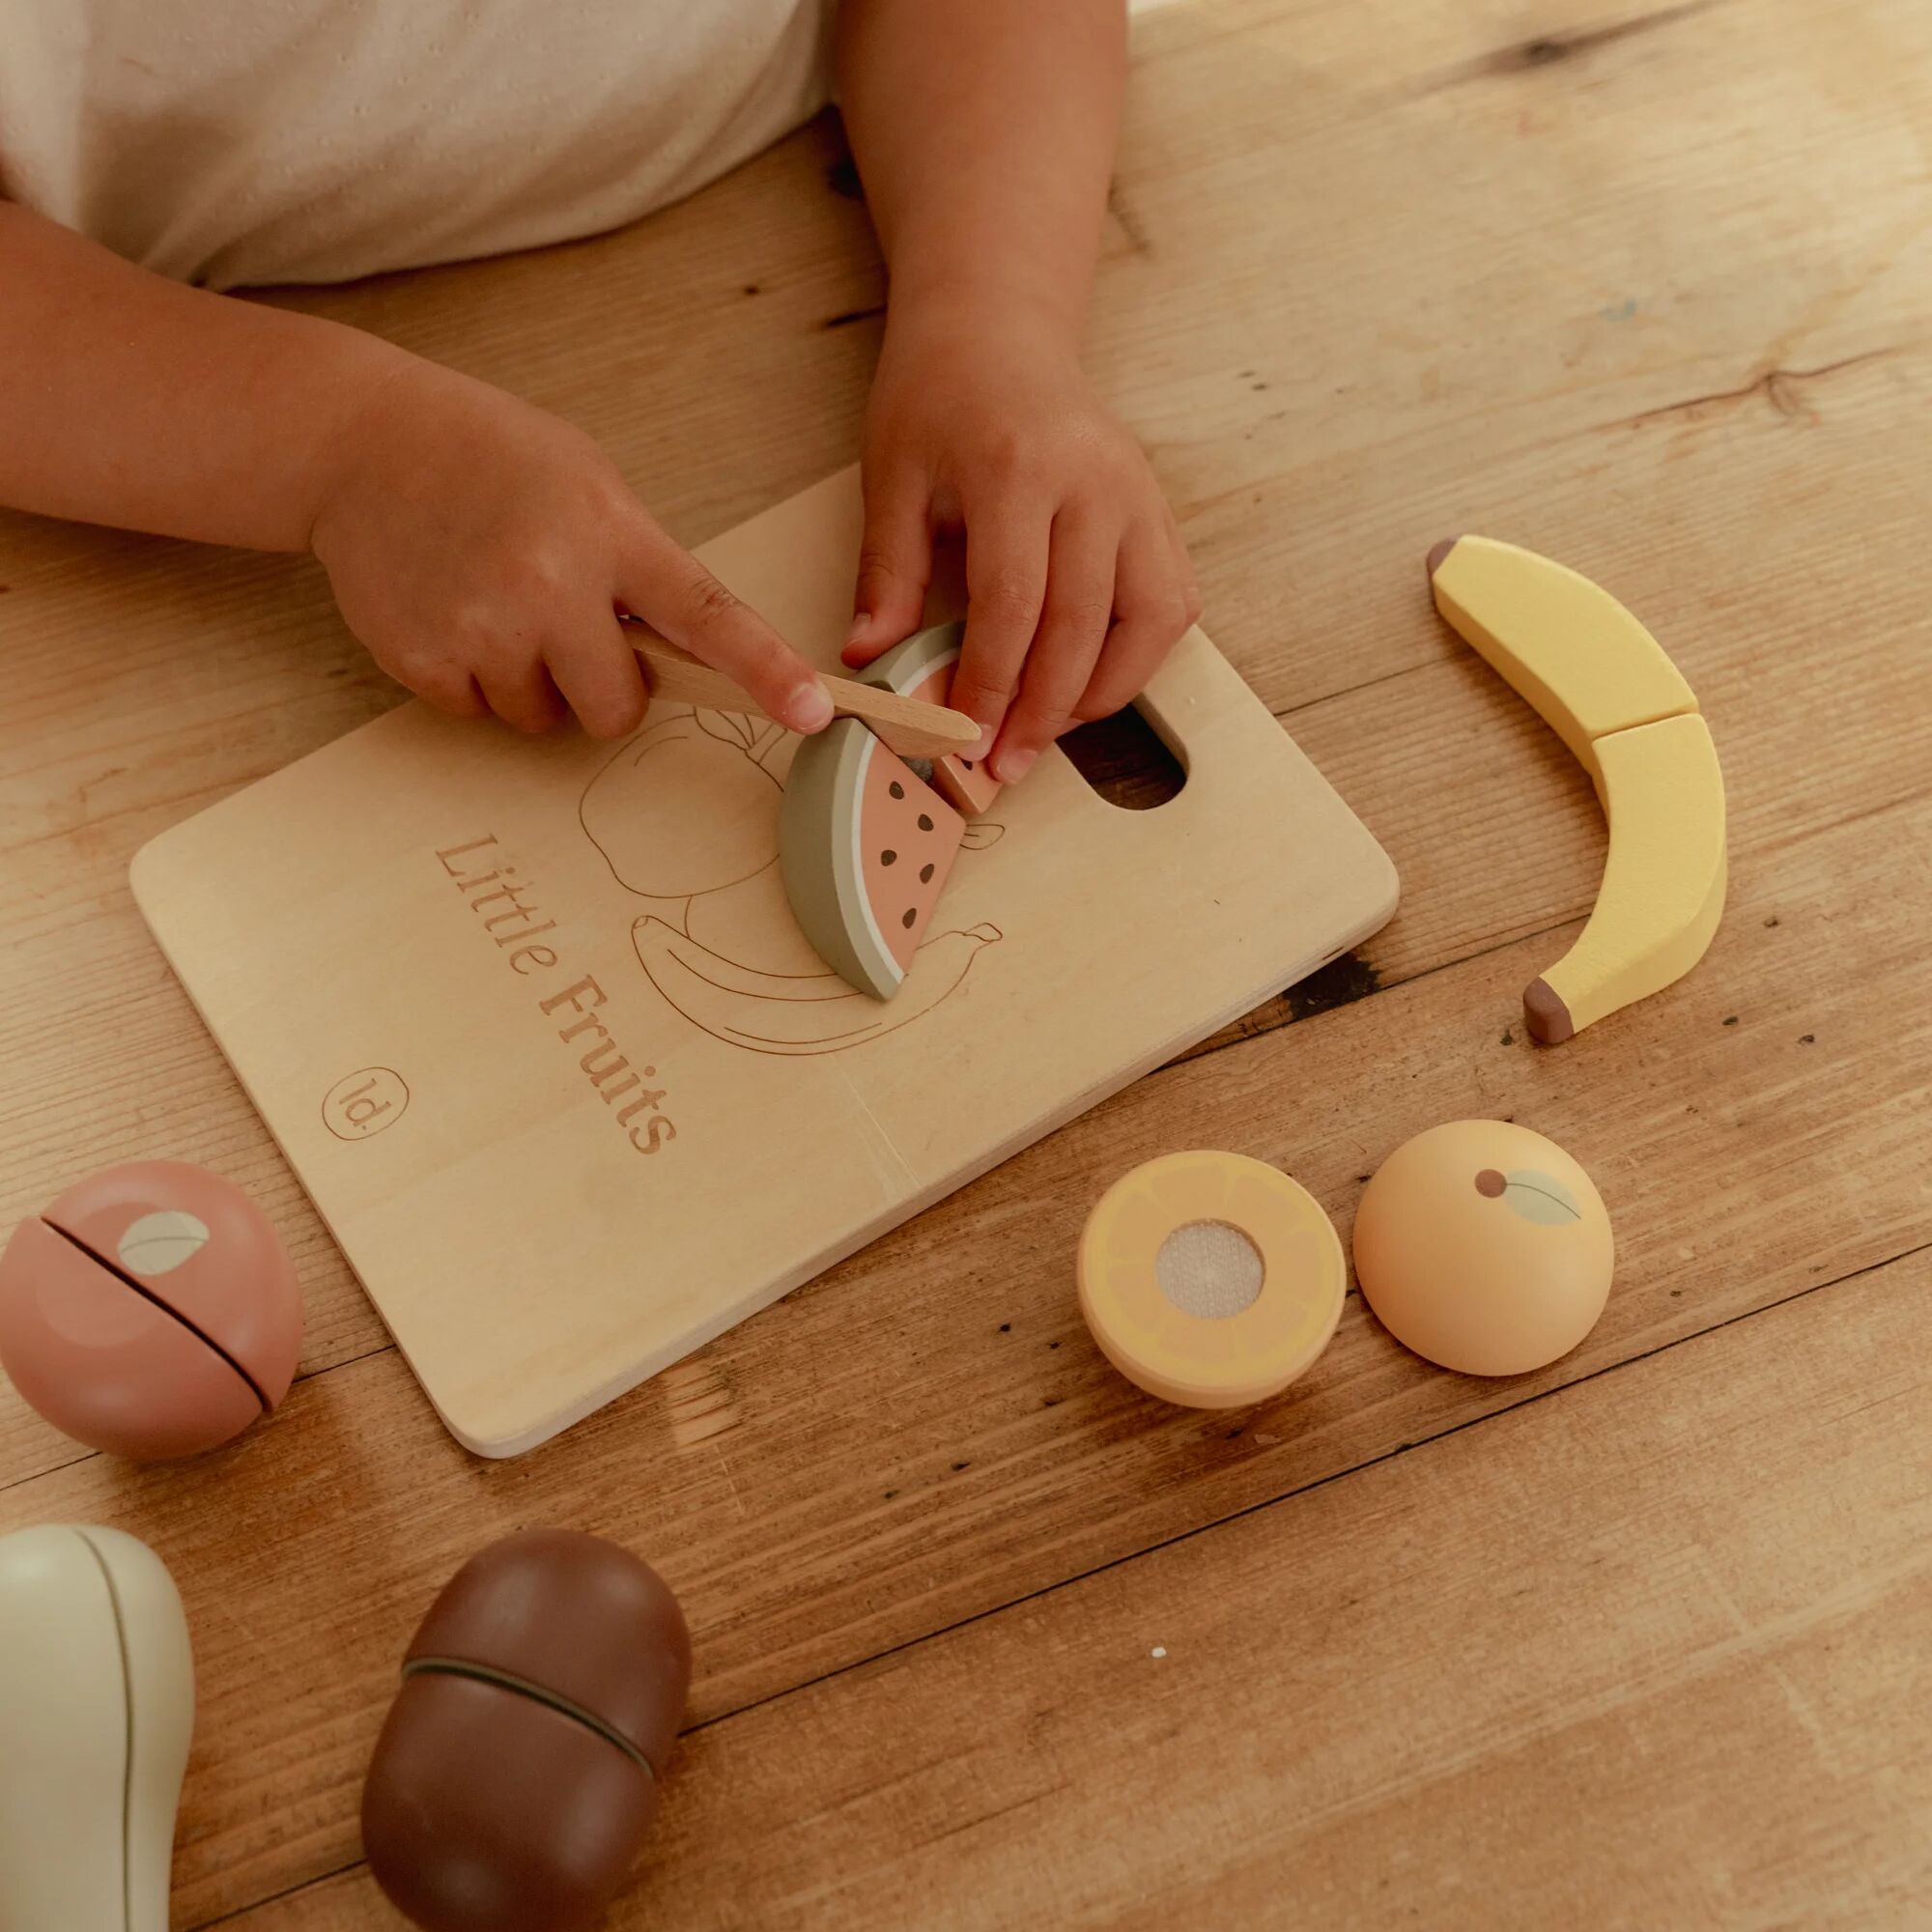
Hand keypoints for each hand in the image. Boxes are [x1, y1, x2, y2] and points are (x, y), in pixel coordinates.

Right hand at [310, 361, 833, 738]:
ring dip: (532, 679)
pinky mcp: (423, 659)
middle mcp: (549, 584)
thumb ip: (644, 568)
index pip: (707, 616)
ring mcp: (482, 627)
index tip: (816, 711)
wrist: (361, 442)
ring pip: (545, 718)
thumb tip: (695, 661)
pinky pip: (478, 712)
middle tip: (565, 624)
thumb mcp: (591, 484)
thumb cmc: (493, 461)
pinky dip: (472, 677)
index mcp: (609, 532)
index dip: (766, 670)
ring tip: (494, 600)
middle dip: (604, 686)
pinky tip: (451, 609)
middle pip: (616, 707)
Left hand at [843, 308, 1199, 783]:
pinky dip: (1137, 655)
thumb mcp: (892, 476)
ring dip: (1102, 692)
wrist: (999, 331)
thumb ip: (886, 572)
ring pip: (1149, 623)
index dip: (992, 686)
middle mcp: (1095, 483)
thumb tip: (869, 661)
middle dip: (1042, 711)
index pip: (1014, 607)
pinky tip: (1086, 680)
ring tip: (1047, 729)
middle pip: (1082, 626)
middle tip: (1006, 764)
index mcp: (1019, 469)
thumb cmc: (940, 397)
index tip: (966, 738)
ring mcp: (1138, 496)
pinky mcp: (1158, 510)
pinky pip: (1171, 603)